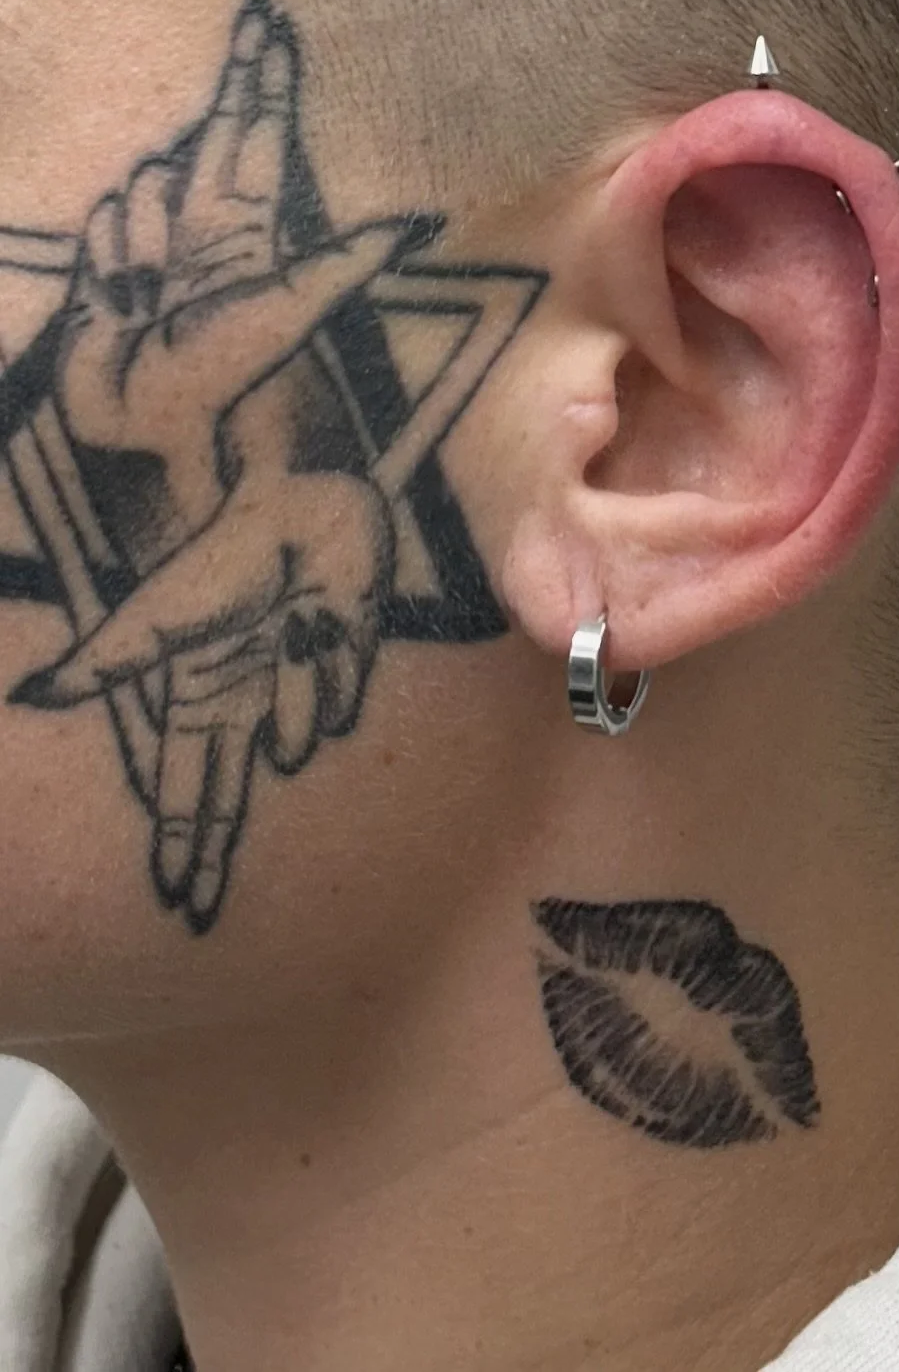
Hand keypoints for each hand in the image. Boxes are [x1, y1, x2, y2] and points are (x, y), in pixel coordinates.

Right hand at [12, 463, 394, 931]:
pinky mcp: (347, 666)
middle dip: (212, 852)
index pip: (185, 787)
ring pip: (299, 736)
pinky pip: (344, 703)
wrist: (307, 507)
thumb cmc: (226, 556)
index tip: (176, 898)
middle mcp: (248, 701)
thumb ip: (102, 665)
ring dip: (293, 686)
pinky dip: (333, 663)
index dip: (180, 842)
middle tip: (200, 911)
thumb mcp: (157, 616)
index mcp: (202, 695)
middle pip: (229, 796)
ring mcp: (298, 686)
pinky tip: (327, 616)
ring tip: (289, 623)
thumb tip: (31, 694)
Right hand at [58, 0, 415, 535]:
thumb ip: (349, 260)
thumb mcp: (294, 309)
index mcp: (252, 223)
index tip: (274, 20)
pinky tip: (122, 306)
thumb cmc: (225, 374)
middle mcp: (203, 218)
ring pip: (141, 185)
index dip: (267, 74)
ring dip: (146, 241)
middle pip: (212, 130)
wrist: (144, 429)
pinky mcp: (104, 261)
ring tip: (157, 302)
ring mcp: (152, 239)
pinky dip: (109, 263)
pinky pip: (104, 223)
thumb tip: (421, 225)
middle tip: (255, 24)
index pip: (262, 129)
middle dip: (228, 86)